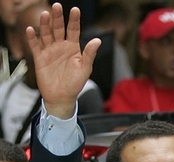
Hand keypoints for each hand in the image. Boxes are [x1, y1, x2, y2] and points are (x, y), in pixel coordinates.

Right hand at [26, 2, 100, 118]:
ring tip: (45, 15)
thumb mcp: (85, 69)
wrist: (62, 98)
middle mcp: (61, 47)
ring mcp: (50, 51)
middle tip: (56, 6)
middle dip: (58, 18)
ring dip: (45, 25)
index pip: (73, 30)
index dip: (74, 20)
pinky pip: (35, 46)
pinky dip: (32, 38)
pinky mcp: (40, 58)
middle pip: (58, 28)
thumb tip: (97, 41)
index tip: (75, 10)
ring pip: (46, 34)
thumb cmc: (75, 84)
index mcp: (73, 48)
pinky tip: (31, 30)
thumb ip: (89, 54)